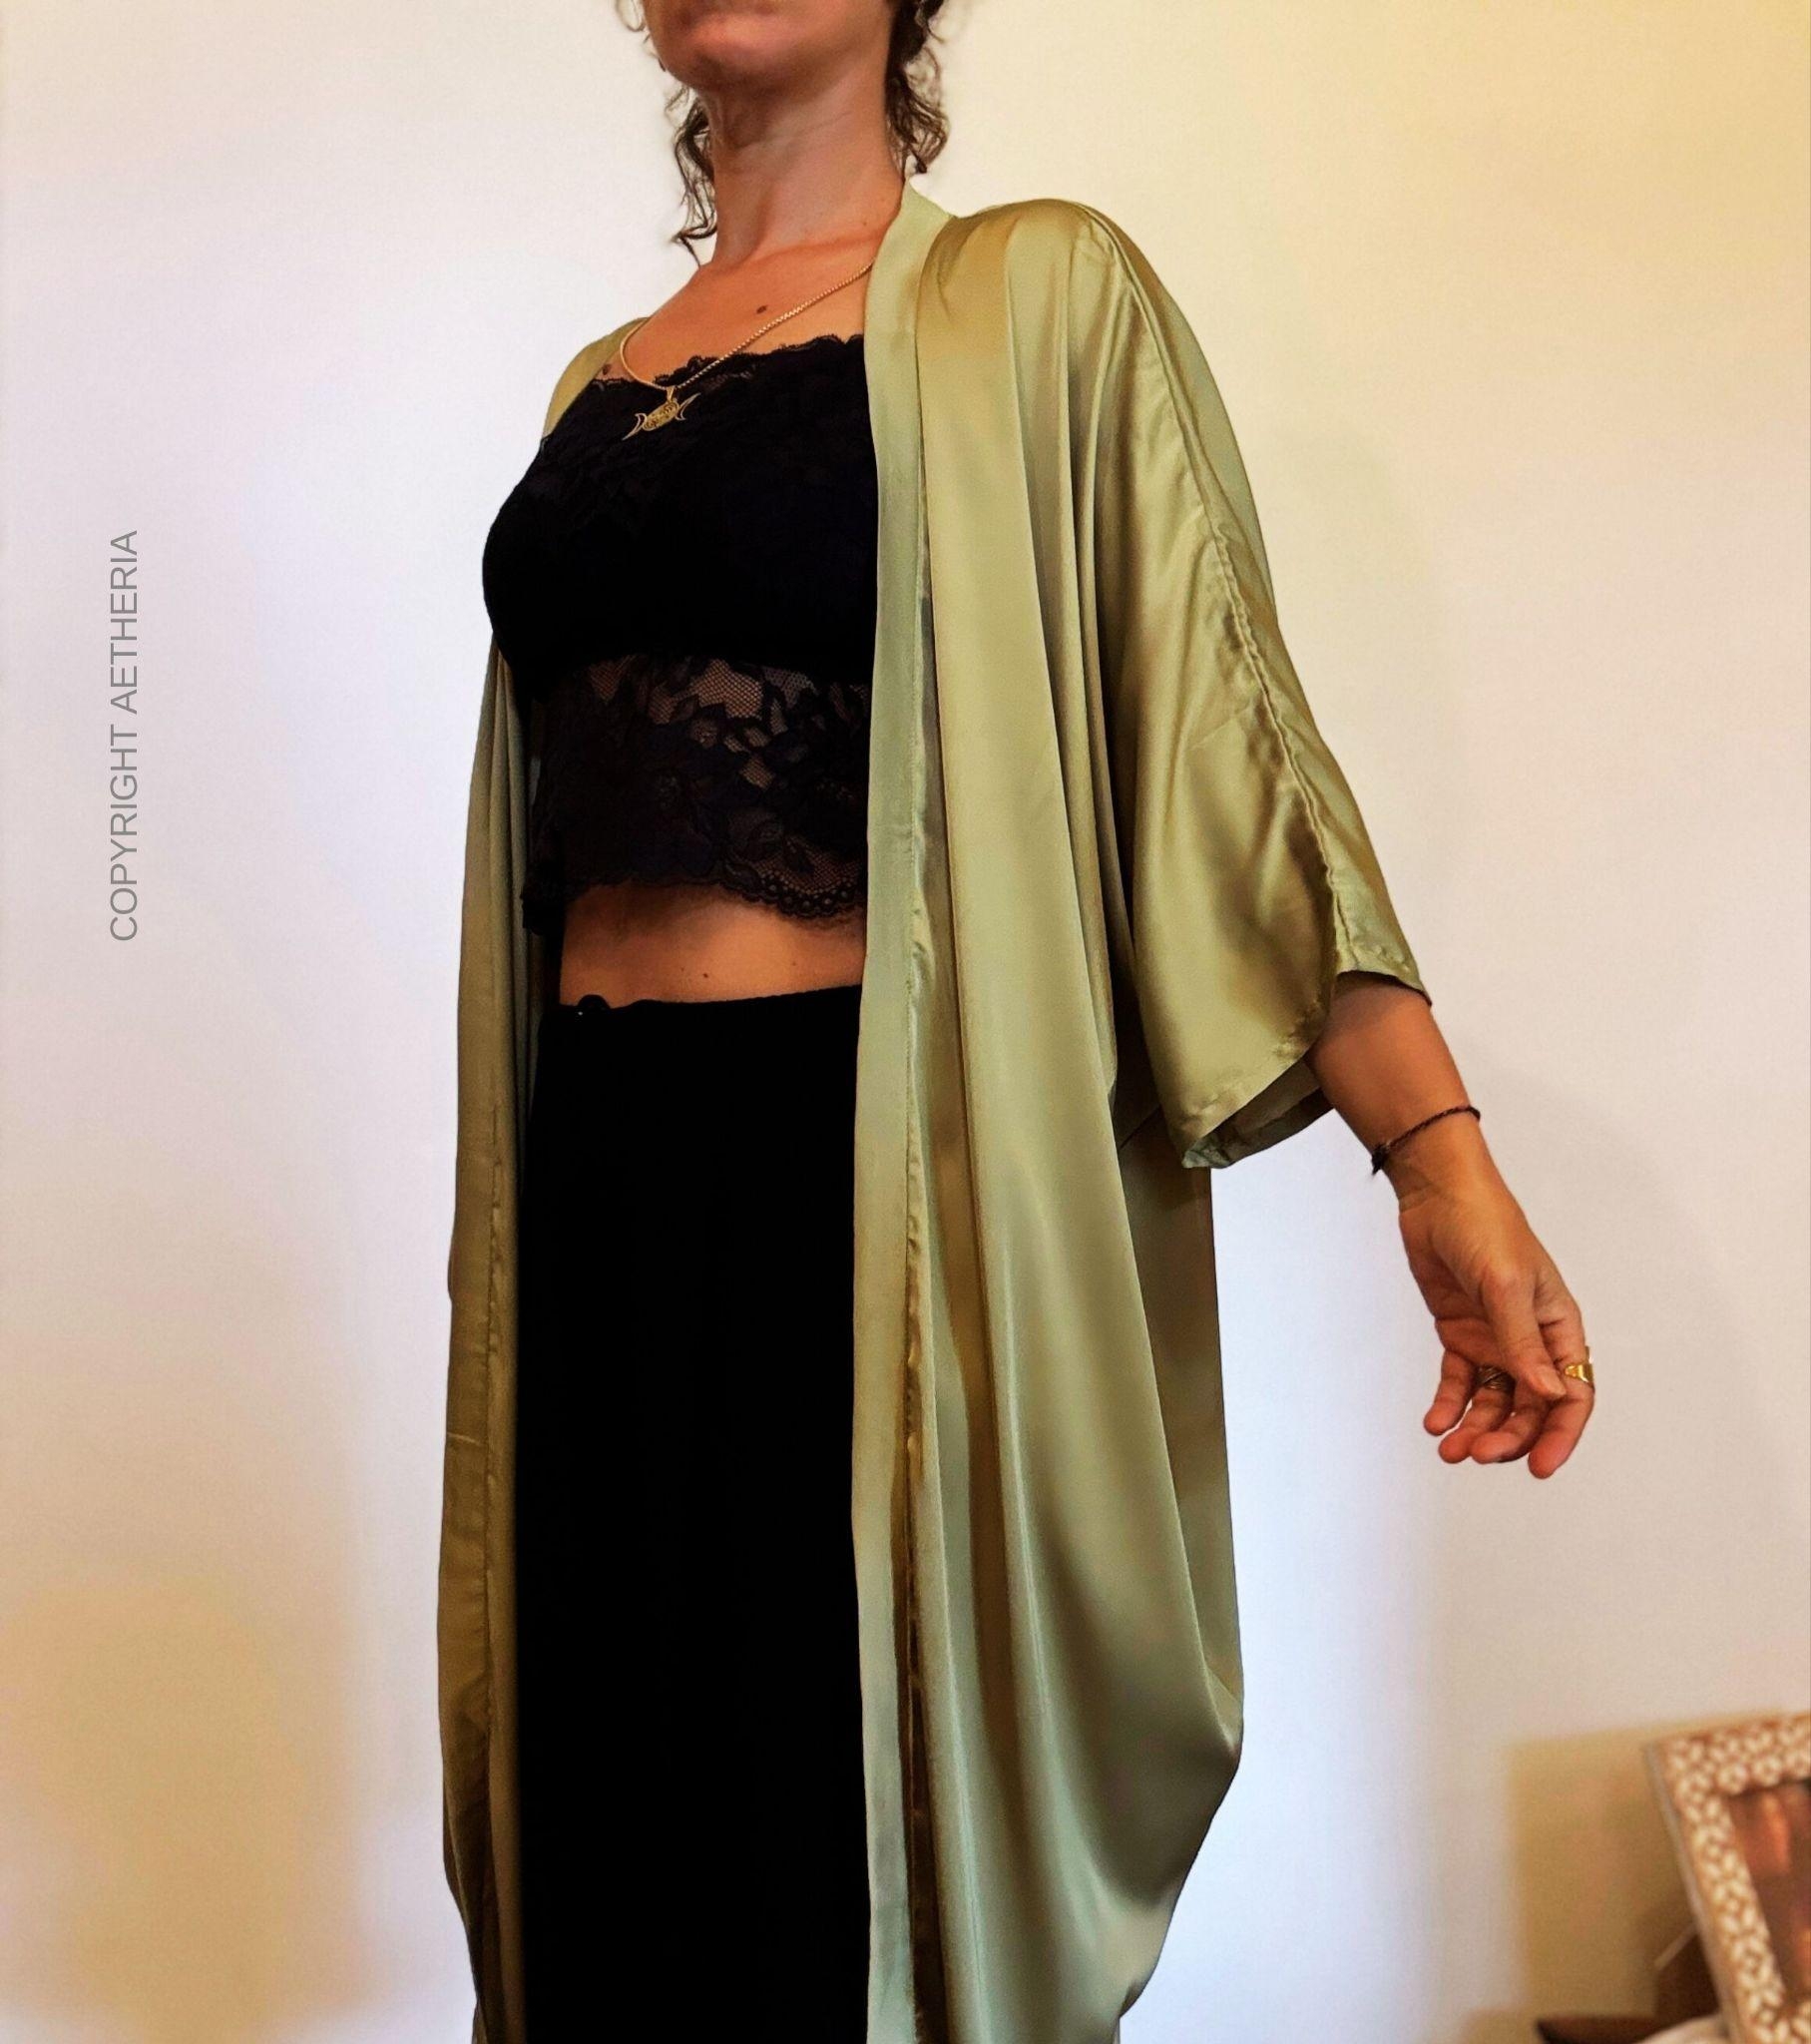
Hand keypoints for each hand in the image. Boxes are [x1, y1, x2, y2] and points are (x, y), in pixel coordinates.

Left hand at [1389, 1132, 1593, 1478]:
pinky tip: (1435, 1423)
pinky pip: (1460, 1382)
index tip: (1539, 1467)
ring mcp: (1495, 1339)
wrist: (1437, 1196)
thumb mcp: (1507, 1285)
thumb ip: (1523, 1343)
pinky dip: (1449, 1405)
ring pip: (1493, 1401)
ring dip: (1475, 1428)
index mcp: (1559, 1327)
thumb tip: (1549, 1396)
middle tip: (1478, 1455)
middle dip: (1508, 1437)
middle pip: (1529, 1407)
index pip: (1573, 1394)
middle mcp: (1531, 1339)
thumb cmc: (1486, 1226)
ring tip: (1450, 1448)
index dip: (1560, 1434)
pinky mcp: (1461, 1334)